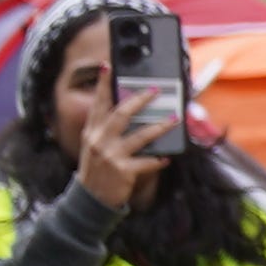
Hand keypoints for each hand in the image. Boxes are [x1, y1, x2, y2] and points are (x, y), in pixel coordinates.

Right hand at [76, 94, 171, 211]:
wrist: (90, 199)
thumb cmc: (97, 168)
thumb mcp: (94, 146)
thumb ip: (106, 129)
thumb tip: (130, 109)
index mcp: (92, 132)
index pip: (98, 104)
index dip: (103, 85)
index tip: (108, 66)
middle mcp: (100, 141)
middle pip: (121, 114)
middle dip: (139, 100)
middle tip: (156, 90)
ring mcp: (111, 156)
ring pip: (140, 136)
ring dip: (159, 126)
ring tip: (174, 118)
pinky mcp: (123, 171)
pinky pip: (146, 162)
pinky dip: (158, 159)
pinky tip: (167, 158)